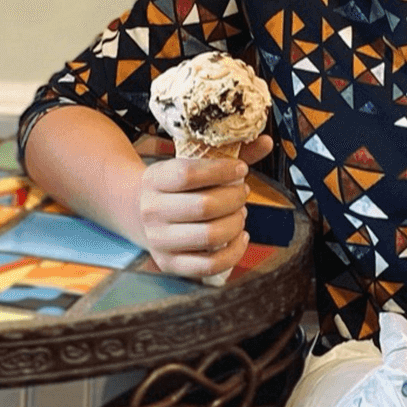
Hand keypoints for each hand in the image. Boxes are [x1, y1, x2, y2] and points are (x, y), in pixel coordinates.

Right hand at [134, 134, 274, 279]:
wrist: (139, 214)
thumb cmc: (177, 187)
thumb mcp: (193, 164)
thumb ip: (229, 153)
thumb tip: (267, 141)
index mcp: (154, 180)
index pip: (188, 174)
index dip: (221, 171)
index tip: (240, 169)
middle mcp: (152, 211)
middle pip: (203, 206)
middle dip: (235, 198)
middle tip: (243, 192)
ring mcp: (159, 240)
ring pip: (209, 236)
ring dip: (236, 223)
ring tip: (240, 213)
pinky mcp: (170, 263)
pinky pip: (210, 264)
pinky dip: (234, 252)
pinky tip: (241, 237)